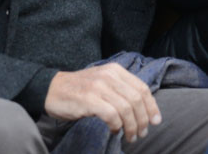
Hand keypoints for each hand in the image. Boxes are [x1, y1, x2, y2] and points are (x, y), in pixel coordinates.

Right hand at [44, 64, 161, 142]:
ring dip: (131, 127)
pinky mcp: (89, 100)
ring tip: (130, 136)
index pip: (142, 88)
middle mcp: (109, 76)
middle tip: (142, 133)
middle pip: (137, 100)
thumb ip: (121, 89)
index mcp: (115, 70)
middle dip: (143, 120)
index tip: (156, 121)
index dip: (152, 106)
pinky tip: (114, 130)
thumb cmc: (80, 89)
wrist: (51, 89)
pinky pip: (112, 115)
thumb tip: (143, 108)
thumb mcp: (103, 82)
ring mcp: (99, 87)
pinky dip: (117, 126)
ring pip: (126, 109)